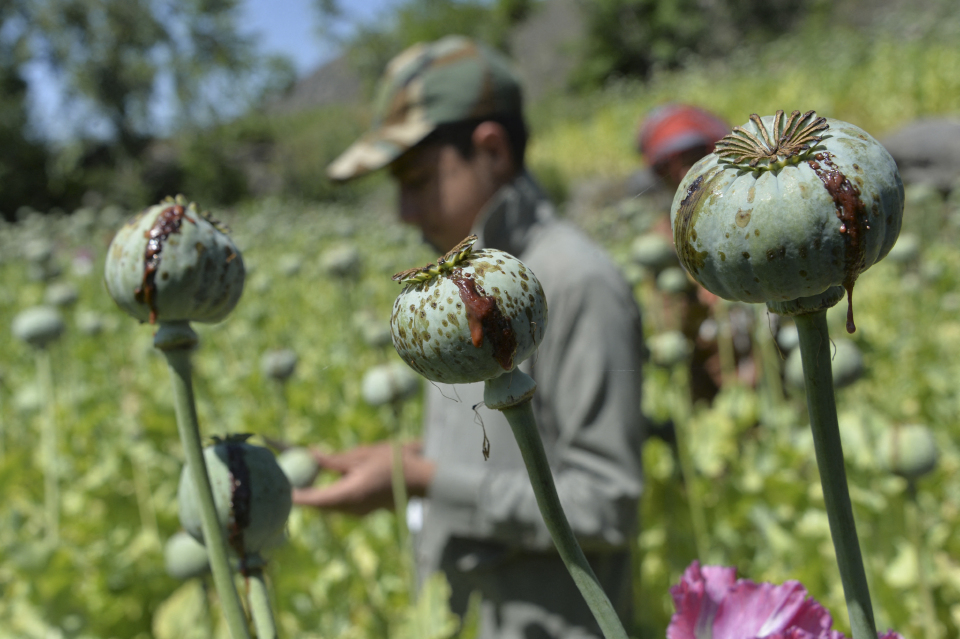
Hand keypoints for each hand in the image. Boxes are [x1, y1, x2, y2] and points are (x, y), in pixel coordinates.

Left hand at [291, 441, 434, 515]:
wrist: (421, 479)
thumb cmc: (394, 462)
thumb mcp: (362, 455)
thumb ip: (335, 460)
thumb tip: (311, 455)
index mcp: (349, 494)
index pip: (313, 500)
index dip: (295, 496)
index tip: (280, 489)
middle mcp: (351, 508)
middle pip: (318, 505)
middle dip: (303, 494)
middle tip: (289, 478)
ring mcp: (358, 512)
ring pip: (329, 506)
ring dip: (316, 495)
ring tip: (305, 479)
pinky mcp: (363, 510)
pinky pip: (340, 505)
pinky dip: (329, 495)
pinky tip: (327, 482)